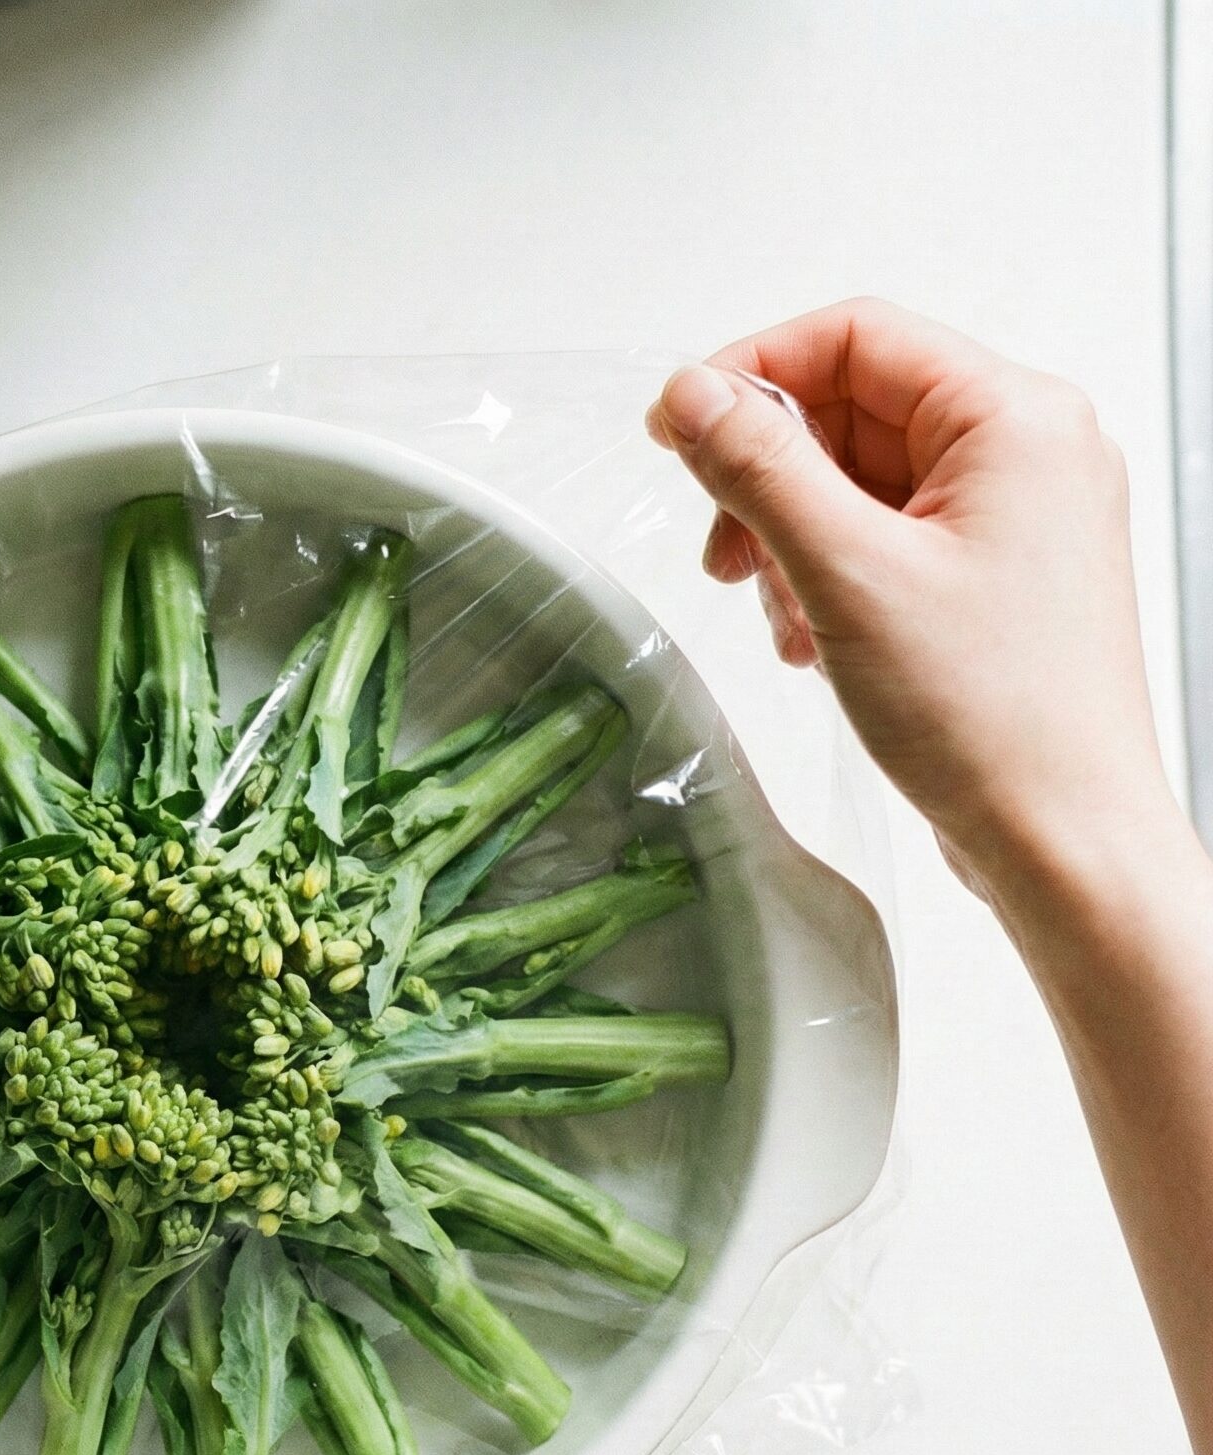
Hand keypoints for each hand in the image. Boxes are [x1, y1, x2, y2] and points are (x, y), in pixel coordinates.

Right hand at [646, 297, 1183, 909]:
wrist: (1060, 835)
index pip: (856, 335)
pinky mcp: (992, 578)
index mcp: (1014, 419)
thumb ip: (760, 469)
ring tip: (786, 619)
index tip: (677, 428)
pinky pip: (884, 541)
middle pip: (852, 410)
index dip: (752, 373)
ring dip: (794, 543)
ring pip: (859, 483)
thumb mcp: (846, 573)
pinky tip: (818, 642)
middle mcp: (1027, 452)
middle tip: (725, 554)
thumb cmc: (993, 715)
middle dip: (771, 483)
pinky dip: (830, 581)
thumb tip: (694, 395)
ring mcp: (1013, 518)